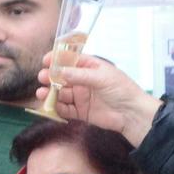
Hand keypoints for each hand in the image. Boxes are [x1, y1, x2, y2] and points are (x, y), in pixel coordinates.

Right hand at [43, 54, 163, 144]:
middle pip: (62, 78)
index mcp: (90, 68)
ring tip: (41, 94)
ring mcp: (81, 97)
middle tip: (42, 78)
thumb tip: (59, 71)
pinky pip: (65, 110)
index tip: (45, 60)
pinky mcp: (80, 112)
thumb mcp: (101, 77)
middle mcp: (83, 81)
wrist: (132, 113)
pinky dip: (56, 109)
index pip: (70, 61)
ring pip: (61, 94)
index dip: (57, 60)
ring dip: (50, 94)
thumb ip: (79, 75)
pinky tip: (50, 107)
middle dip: (50, 77)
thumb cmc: (122, 89)